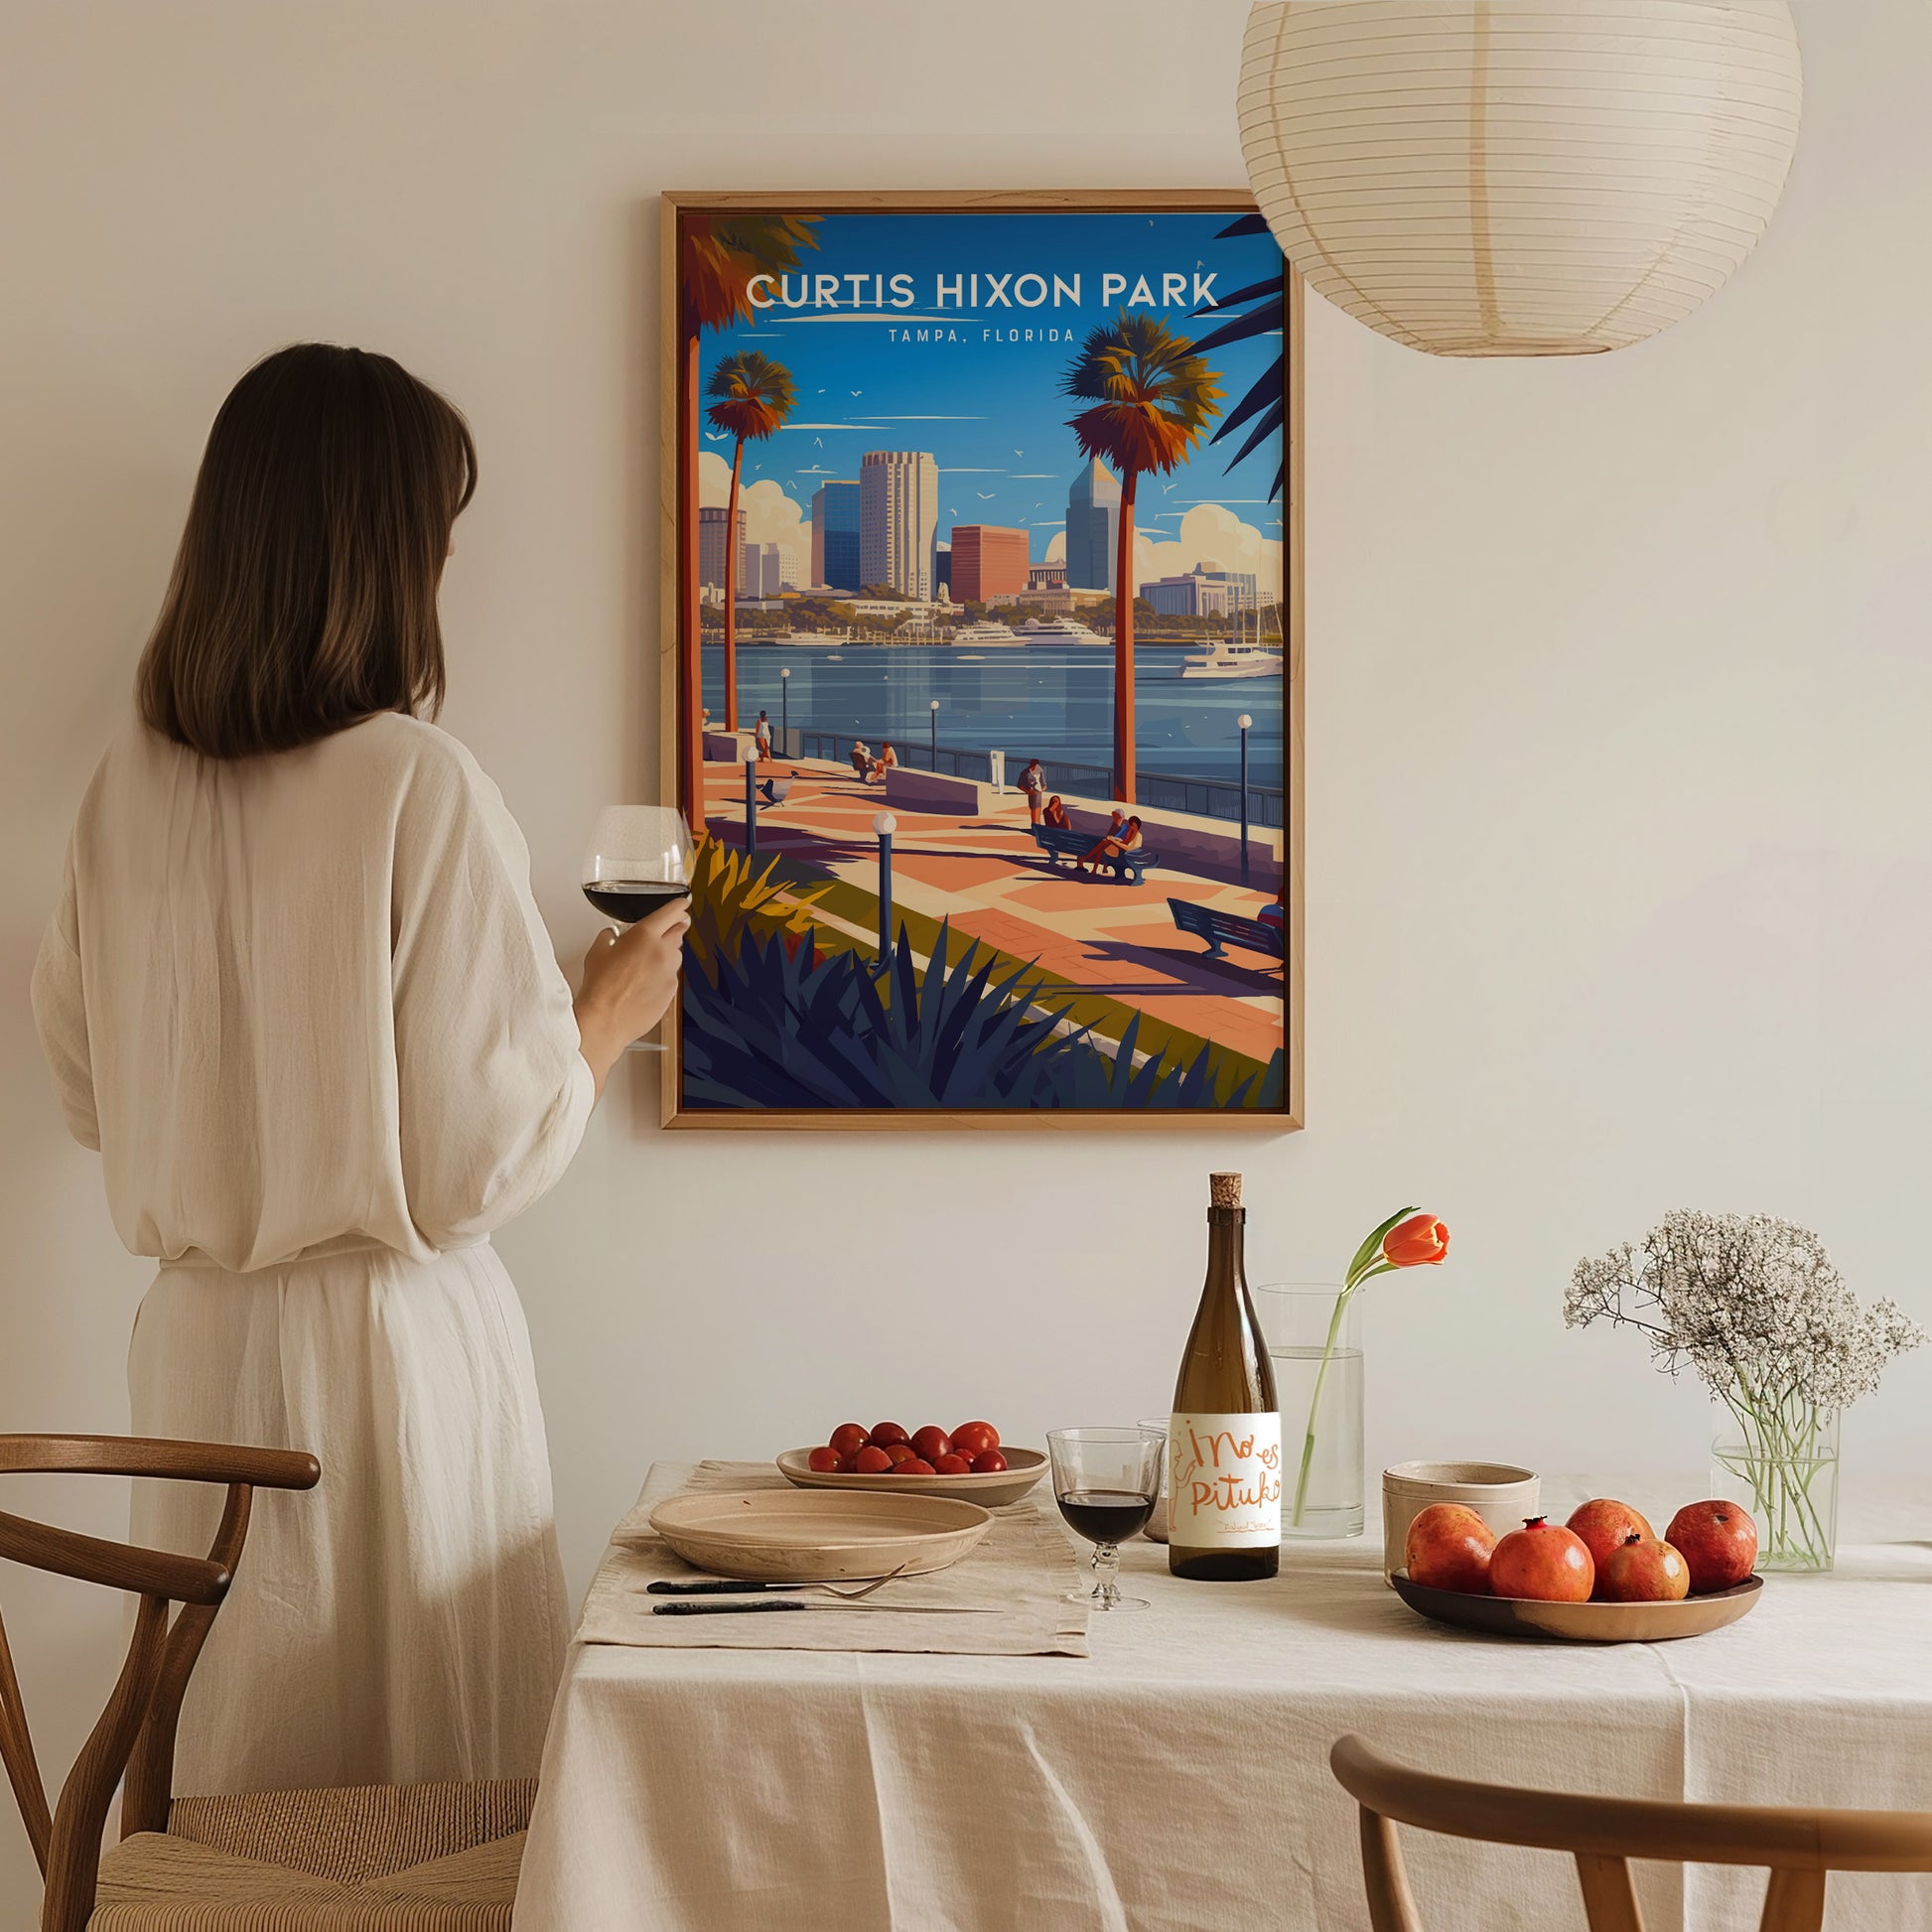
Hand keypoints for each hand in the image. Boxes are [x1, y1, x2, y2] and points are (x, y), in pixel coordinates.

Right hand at [574, 896, 690, 1095]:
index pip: (671, 912)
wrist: (605, 1020)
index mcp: (645, 935)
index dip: (679, 906)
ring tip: (647, 962)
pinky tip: (646, 982)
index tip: (683, 903)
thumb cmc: (600, 987)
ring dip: (668, 953)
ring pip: (677, 955)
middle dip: (675, 928)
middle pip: (679, 931)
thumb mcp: (597, 952)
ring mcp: (670, 973)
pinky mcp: (672, 992)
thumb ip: (609, 937)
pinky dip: (664, 975)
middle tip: (668, 929)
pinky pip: (672, 977)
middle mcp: (662, 951)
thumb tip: (612, 935)